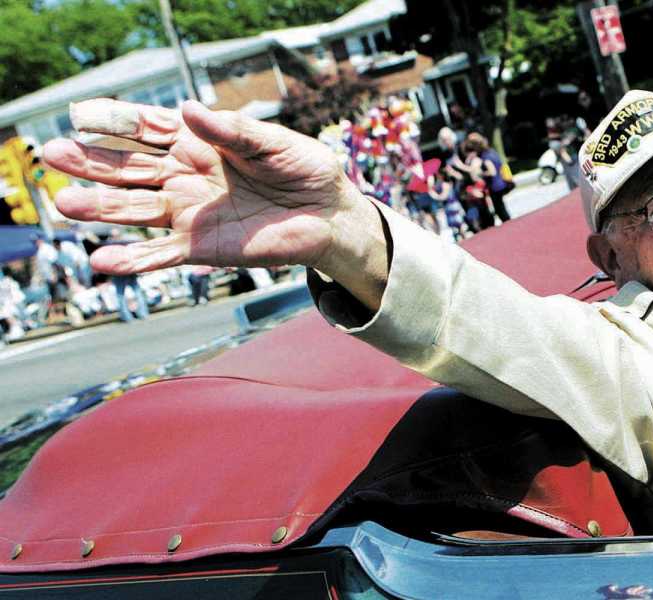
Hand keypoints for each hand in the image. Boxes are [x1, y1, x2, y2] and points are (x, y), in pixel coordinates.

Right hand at [44, 99, 387, 308]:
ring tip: (64, 204)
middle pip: (128, 167)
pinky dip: (134, 260)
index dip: (116, 121)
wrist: (330, 216)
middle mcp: (184, 177)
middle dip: (91, 161)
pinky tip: (103, 261)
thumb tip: (189, 110)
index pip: (149, 128)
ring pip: (134, 209)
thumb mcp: (276, 143)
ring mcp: (188, 213)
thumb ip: (235, 131)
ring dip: (99, 207)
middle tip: (53, 154)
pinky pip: (160, 254)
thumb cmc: (305, 171)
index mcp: (199, 143)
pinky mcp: (201, 247)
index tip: (83, 115)